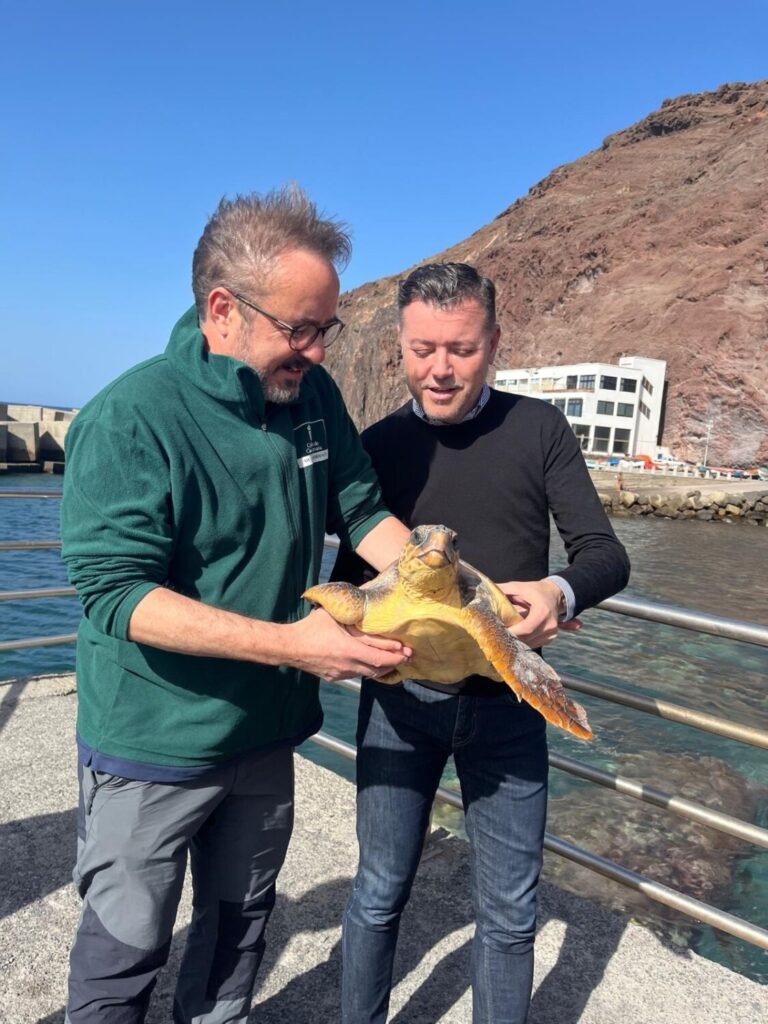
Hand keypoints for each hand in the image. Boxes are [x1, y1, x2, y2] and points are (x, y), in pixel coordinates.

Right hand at [287, 608, 410, 681]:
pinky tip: (373, 664)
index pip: (379, 656)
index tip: (406, 649)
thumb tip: (369, 590)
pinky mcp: (336, 678)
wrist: (290, 647)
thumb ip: (352, 607)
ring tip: (394, 660)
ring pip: (369, 674)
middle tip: (407, 656)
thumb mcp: (332, 614)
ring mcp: (341, 673)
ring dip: (383, 668)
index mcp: (348, 650)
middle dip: (395, 663)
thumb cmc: (311, 628)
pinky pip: (357, 675)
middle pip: (378, 669)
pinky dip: (368, 670)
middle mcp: (347, 665)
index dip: (395, 654)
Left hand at [497, 579, 582, 647]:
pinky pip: (533, 644)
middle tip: (495, 637)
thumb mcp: (519, 587)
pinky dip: (523, 642)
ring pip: (529, 644)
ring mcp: (551, 634)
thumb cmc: (536, 590)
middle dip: (510, 638)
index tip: (497, 632)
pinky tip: (513, 638)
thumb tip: (485, 591)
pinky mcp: (550, 639)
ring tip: (502, 638)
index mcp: (542, 612)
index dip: (511, 633)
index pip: (526, 629)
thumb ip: (503, 589)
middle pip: (526, 639)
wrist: (554, 595)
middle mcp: (549, 625)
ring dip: (516, 642)